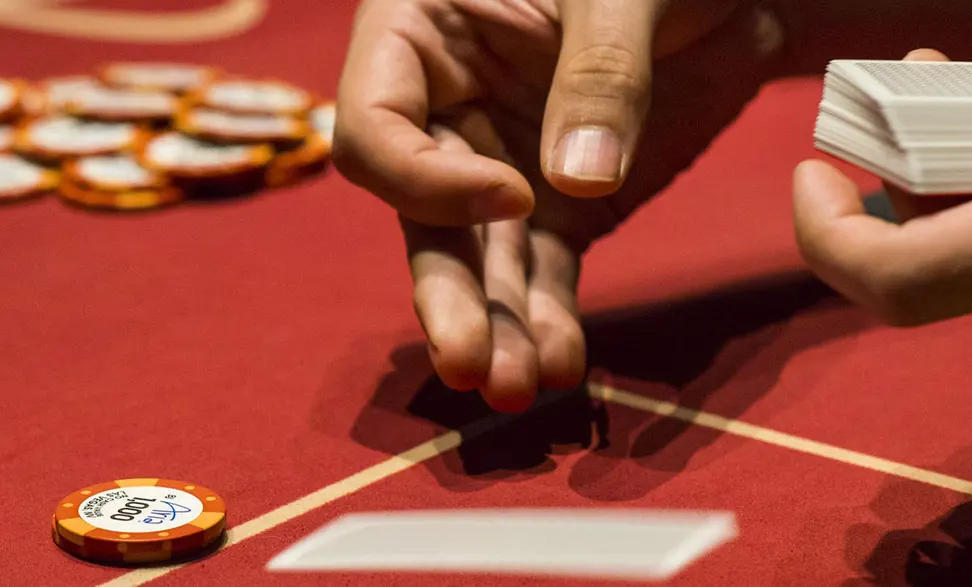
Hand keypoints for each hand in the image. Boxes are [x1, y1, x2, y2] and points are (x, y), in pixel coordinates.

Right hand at [335, 0, 785, 410]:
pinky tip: (560, 365)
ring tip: (518, 387)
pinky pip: (543, 274)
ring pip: (477, 261)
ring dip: (496, 327)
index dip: (425, 178)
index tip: (513, 193)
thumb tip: (578, 180)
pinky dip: (550, 321)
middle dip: (447, 291)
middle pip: (417, 214)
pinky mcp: (561, 208)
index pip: (372, 127)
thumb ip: (600, 72)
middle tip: (470, 361)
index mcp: (419, 33)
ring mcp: (498, 165)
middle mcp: (442, 109)